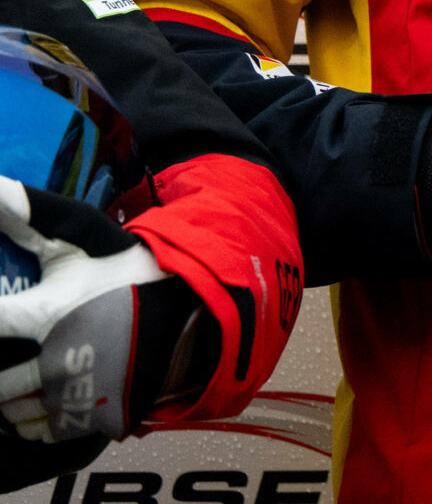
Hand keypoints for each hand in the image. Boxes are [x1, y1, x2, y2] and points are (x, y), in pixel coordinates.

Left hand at [0, 178, 204, 483]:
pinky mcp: (96, 418)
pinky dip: (29, 422)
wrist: (198, 306)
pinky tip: (32, 401)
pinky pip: (40, 432)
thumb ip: (29, 214)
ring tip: (14, 377)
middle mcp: (57, 361)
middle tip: (11, 345)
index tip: (0, 315)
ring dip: (8, 399)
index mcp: (47, 315)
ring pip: (12, 413)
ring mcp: (78, 394)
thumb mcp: (82, 235)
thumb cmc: (131, 269)